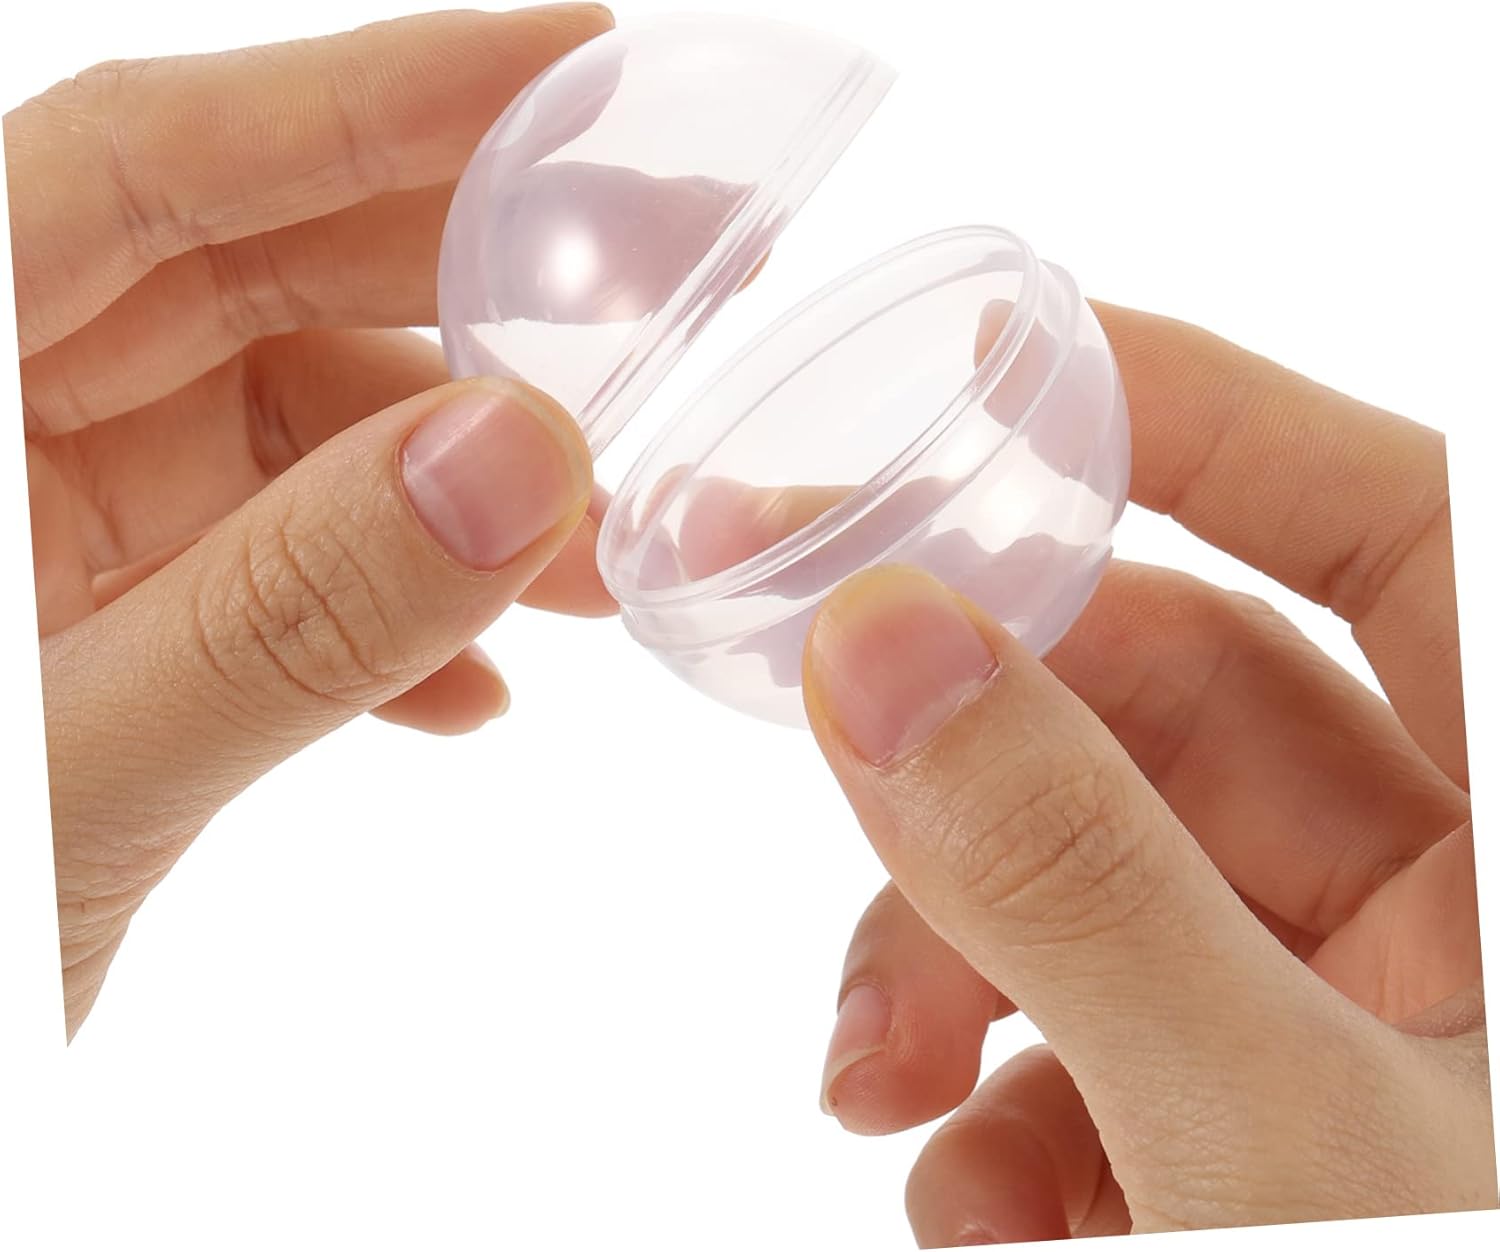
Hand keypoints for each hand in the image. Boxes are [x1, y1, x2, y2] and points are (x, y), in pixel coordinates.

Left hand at [8, 5, 616, 1036]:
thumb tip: (525, 456)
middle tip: (671, 291)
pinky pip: (279, 550)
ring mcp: (53, 511)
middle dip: (474, 290)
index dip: (380, 95)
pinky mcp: (112, 605)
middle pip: (255, 270)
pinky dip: (389, 603)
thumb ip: (293, 611)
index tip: (583, 67)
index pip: (155, 162)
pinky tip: (472, 686)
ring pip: (296, 428)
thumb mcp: (76, 771)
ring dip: (460, 492)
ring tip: (603, 563)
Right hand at [803, 304, 1491, 1237]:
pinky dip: (1007, 1099)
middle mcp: (1463, 886)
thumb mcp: (1288, 1140)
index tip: (964, 384)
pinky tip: (976, 1204)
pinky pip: (1099, 1022)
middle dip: (964, 738)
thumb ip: (1081, 886)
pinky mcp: (1271, 1103)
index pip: (1373, 513)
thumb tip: (877, 645)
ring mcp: (1362, 998)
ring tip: (874, 1096)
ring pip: (1097, 870)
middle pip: (1164, 697)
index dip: (1176, 413)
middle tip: (790, 726)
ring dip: (951, 957)